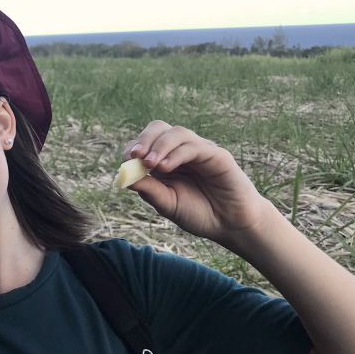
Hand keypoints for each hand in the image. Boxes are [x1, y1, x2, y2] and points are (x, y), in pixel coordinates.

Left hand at [122, 121, 272, 244]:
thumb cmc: (199, 213)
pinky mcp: (216, 154)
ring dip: (159, 146)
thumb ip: (149, 190)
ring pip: (177, 133)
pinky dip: (177, 154)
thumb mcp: (168, 204)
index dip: (132, 148)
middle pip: (159, 128)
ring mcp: (199, 150)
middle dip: (143, 139)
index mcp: (165, 160)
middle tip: (134, 156)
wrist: (230, 225)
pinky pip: (194, 147)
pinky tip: (165, 167)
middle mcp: (181, 151)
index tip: (125, 162)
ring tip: (149, 164)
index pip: (144, 143)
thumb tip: (124, 178)